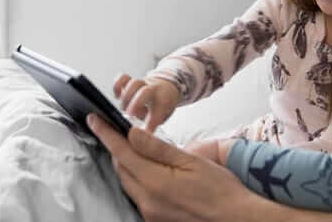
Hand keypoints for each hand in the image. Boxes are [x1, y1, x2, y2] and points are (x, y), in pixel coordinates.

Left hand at [88, 114, 267, 221]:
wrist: (236, 219)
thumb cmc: (220, 189)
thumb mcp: (190, 161)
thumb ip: (157, 148)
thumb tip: (132, 132)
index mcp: (154, 182)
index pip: (122, 152)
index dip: (106, 134)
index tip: (94, 119)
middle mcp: (147, 200)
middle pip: (121, 167)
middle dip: (115, 147)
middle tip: (112, 128)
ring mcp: (150, 212)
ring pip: (128, 182)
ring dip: (125, 163)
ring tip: (127, 145)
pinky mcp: (155, 218)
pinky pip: (137, 194)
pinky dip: (136, 177)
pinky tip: (145, 169)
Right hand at [113, 73, 181, 132]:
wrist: (166, 87)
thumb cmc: (162, 105)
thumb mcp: (162, 116)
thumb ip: (153, 123)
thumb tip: (143, 135)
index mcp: (164, 99)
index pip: (160, 109)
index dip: (152, 120)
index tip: (146, 131)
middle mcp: (153, 89)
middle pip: (145, 91)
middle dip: (136, 104)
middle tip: (129, 116)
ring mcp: (142, 84)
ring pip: (134, 83)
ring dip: (126, 97)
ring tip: (124, 109)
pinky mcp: (131, 81)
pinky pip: (123, 78)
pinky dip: (118, 85)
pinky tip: (117, 97)